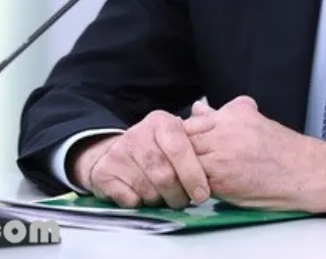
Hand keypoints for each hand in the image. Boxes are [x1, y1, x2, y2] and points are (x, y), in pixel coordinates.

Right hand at [69, 110, 210, 208]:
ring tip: (165, 197)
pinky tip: (143, 196)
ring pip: (148, 191)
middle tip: (184, 200)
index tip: (202, 193)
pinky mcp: (104, 173)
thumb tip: (222, 120)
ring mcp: (118, 153)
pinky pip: (130, 200)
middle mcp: (137, 134)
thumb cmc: (158, 147)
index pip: (179, 149)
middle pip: (164, 175)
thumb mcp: (178, 133)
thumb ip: (201, 130)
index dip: (193, 174)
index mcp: (160, 121)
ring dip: (161, 200)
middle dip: (179, 194)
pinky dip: (141, 204)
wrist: (116, 153)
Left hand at [182, 96, 325, 213]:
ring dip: (181, 170)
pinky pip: (193, 180)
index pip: (189, 121)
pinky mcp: (222, 179)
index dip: (181, 136)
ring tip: (185, 177)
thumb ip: (222, 114)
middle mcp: (224, 131)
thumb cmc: (283, 150)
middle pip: (182, 139)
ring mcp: (222, 154)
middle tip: (177, 163)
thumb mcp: (252, 121)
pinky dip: (191, 185)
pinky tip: (196, 187)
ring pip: (184, 160)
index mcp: (231, 114)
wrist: (305, 171)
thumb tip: (198, 108)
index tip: (179, 146)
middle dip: (176, 153)